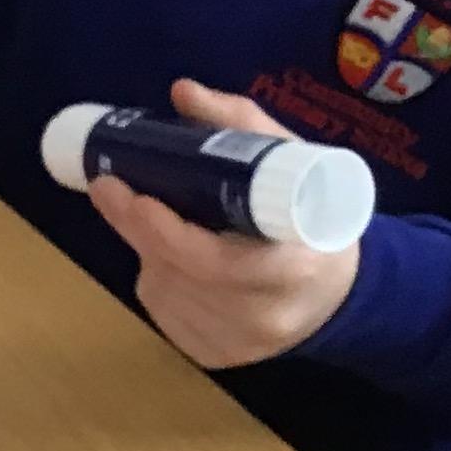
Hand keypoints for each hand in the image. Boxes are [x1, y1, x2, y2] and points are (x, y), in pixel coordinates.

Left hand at [86, 79, 360, 369]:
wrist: (340, 294)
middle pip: (179, 273)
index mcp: (295, 268)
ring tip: (157, 222)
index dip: (162, 229)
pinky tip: (173, 262)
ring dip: (148, 253)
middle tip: (110, 190)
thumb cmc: (313, 220)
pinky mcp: (218, 358)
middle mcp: (266, 316)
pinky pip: (165, 315)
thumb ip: (239, 125)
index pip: (213, 260)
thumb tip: (183, 93)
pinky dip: (159, 282)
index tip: (127, 191)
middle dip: (137, 227)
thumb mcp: (293, 163)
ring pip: (164, 293)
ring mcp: (240, 343)